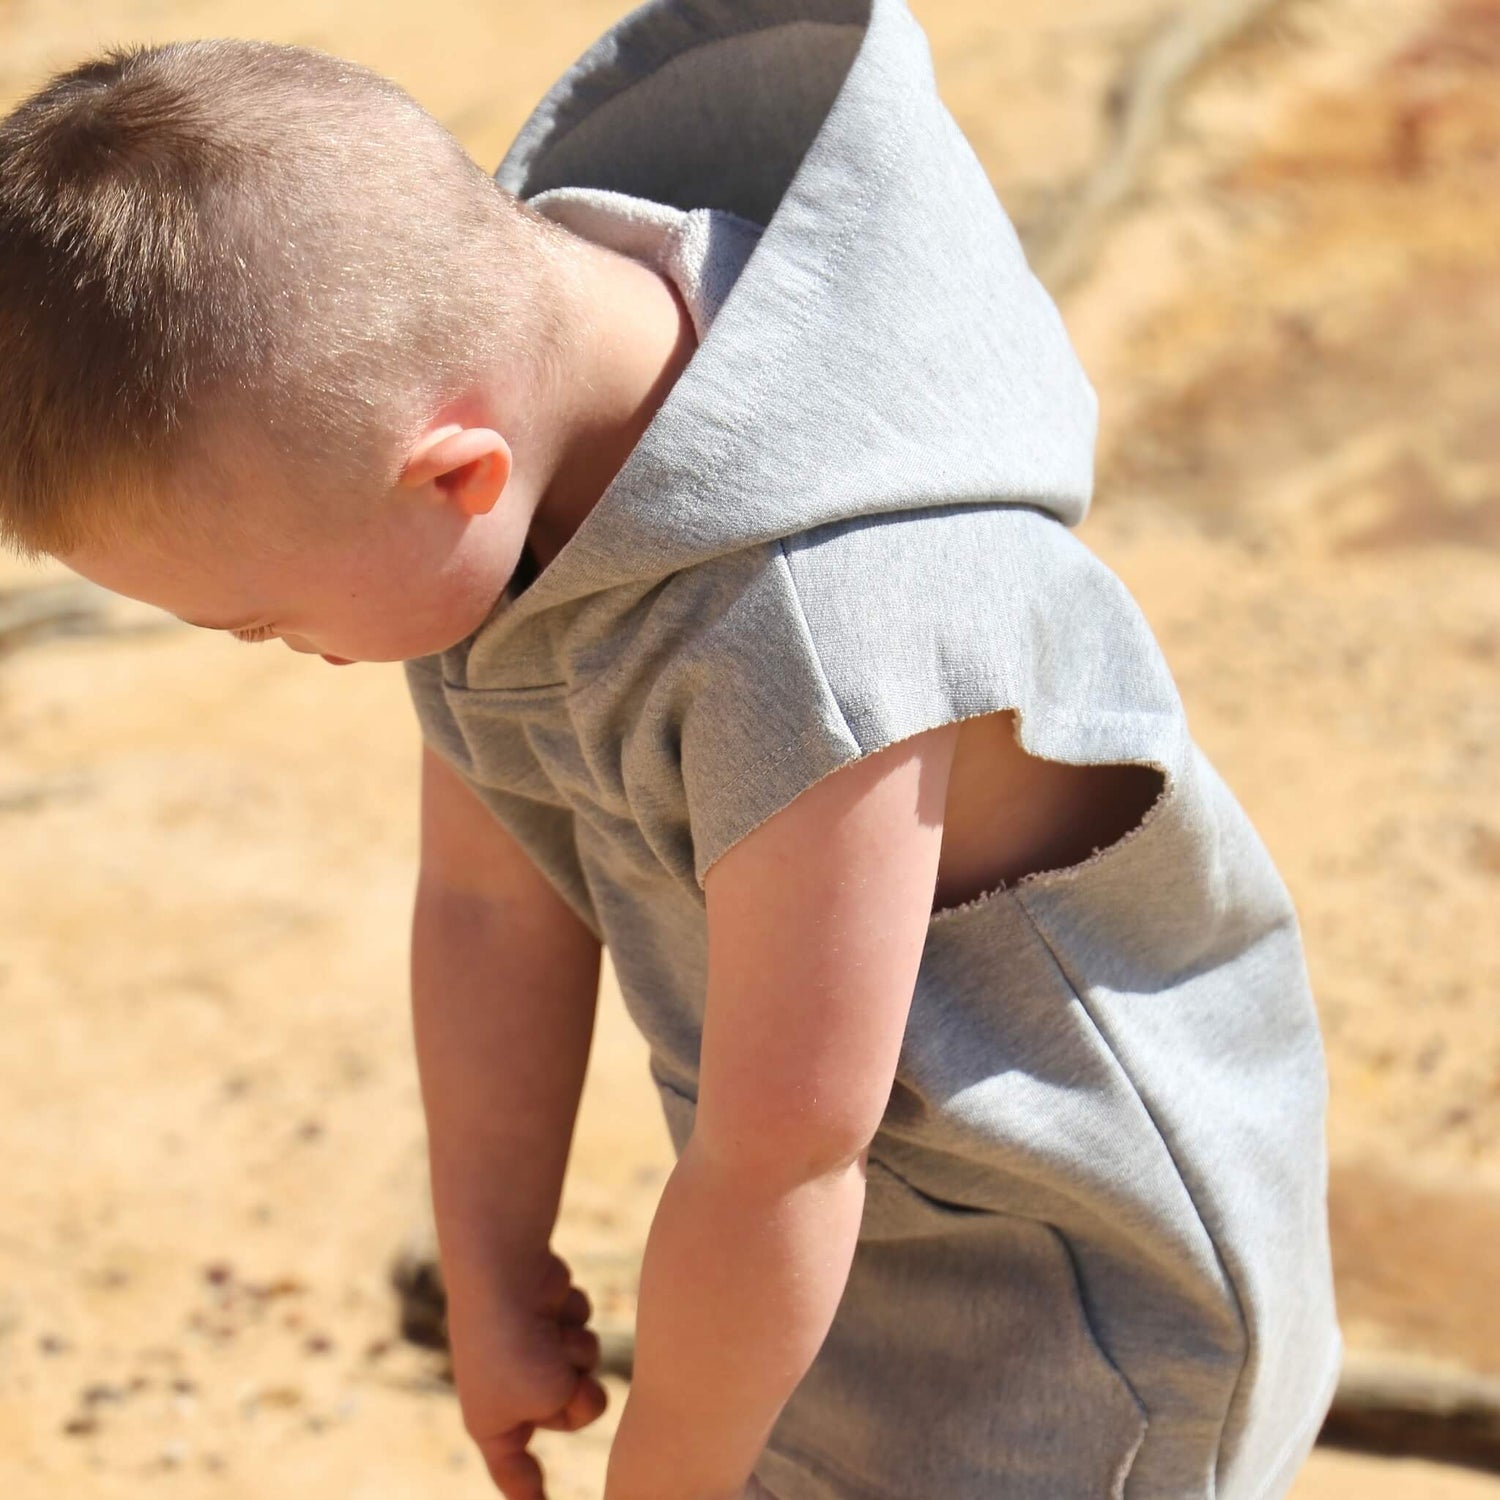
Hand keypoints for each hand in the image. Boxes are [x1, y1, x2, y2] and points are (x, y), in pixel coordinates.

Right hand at [446, 1247, 609, 1497]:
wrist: (504, 1273)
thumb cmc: (519, 1346)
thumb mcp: (552, 1398)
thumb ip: (578, 1405)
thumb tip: (586, 1381)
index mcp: (493, 1422)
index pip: (514, 1471)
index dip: (529, 1493)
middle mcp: (508, 1387)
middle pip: (571, 1412)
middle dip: (576, 1393)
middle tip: (564, 1376)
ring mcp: (527, 1348)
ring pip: (583, 1367)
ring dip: (578, 1350)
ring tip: (554, 1332)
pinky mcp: (545, 1313)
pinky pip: (580, 1328)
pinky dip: (573, 1316)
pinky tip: (554, 1300)